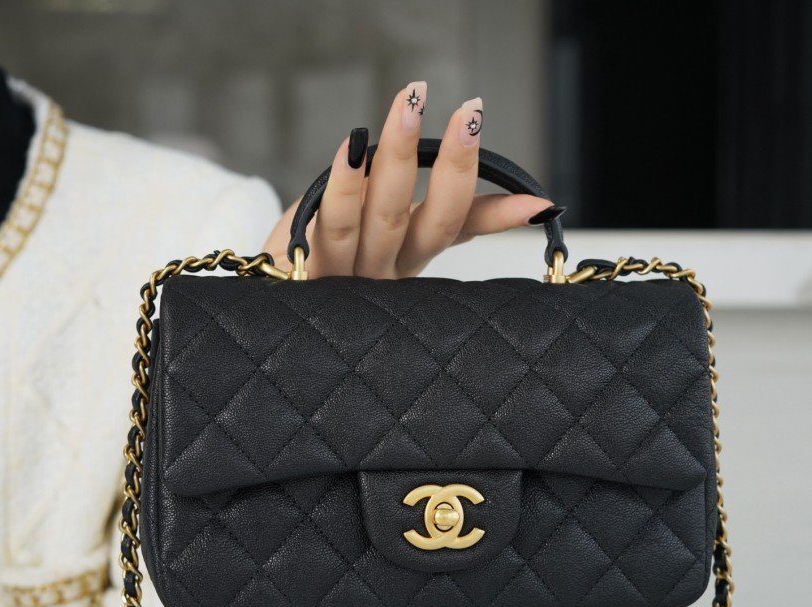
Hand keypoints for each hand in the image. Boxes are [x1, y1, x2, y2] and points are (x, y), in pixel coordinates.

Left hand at [264, 82, 563, 278]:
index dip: (499, 218)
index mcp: (408, 260)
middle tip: (470, 113)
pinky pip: (331, 223)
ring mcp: (347, 270)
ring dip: (399, 157)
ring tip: (413, 104)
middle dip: (452, 166)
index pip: (459, 233)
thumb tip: (515, 197)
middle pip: (427, 222)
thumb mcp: (390, 237)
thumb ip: (444, 216)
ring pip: (381, 216)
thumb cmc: (330, 257)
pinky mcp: (306, 263)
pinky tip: (353, 147)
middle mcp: (385, 269)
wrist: (271, 296)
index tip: (540, 202)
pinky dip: (345, 184)